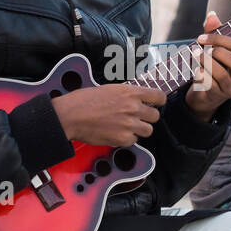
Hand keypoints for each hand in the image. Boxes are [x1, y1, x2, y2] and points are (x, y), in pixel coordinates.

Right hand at [52, 84, 166, 147]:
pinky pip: (133, 141)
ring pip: (148, 130)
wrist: (71, 115)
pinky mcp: (122, 139)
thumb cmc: (84, 100)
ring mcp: (129, 124)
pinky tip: (116, 134)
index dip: (159, 101)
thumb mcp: (109, 89)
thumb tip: (135, 99)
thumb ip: (126, 95)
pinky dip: (126, 139)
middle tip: (138, 118)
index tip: (157, 103)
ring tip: (127, 127)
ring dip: (139, 130)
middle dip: (147, 118)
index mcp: (130, 92)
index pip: (158, 96)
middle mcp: (133, 108)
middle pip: (155, 116)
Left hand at [185, 12, 230, 120]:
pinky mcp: (219, 96)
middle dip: (216, 52)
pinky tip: (195, 71)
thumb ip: (213, 32)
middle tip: (199, 48)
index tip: (201, 37)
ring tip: (195, 56)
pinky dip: (201, 76)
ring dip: (206, 63)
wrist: (204, 95)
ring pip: (222, 74)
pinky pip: (210, 85)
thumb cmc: (211, 68)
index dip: (219, 39)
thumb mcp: (212, 50)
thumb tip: (212, 15)